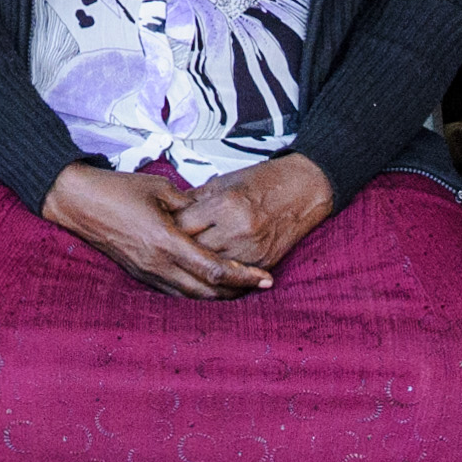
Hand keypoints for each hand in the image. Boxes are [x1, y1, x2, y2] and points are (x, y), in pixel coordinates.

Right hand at [45, 162, 272, 298]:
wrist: (78, 202)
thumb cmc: (118, 189)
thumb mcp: (161, 188)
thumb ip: (191, 204)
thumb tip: (212, 213)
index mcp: (166, 240)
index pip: (214, 268)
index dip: (243, 276)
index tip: (266, 278)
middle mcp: (157, 263)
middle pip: (207, 290)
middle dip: (237, 291)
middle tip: (259, 285)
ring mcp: (146, 272)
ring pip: (190, 296)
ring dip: (217, 295)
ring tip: (240, 288)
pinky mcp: (138, 274)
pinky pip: (173, 291)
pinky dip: (195, 292)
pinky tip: (208, 285)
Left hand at [172, 155, 334, 276]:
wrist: (303, 190)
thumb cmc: (264, 182)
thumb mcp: (223, 182)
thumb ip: (194, 200)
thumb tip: (169, 214)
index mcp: (226, 205)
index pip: (183, 226)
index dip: (167, 228)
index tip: (158, 228)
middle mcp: (238, 230)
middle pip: (193, 251)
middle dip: (177, 250)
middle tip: (165, 249)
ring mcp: (252, 250)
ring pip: (210, 270)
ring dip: (195, 269)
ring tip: (180, 264)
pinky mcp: (263, 263)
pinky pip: (233, 278)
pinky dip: (218, 278)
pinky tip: (205, 275)